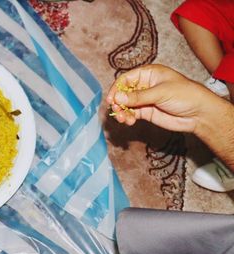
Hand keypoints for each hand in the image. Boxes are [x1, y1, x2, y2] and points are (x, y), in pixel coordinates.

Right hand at [105, 64, 221, 133]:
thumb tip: (117, 98)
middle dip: (118, 102)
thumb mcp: (160, 92)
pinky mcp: (146, 112)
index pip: (126, 78)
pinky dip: (127, 118)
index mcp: (148, 74)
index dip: (116, 88)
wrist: (199, 113)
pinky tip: (129, 121)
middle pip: (123, 92)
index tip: (111, 99)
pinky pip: (131, 114)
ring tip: (123, 119)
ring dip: (121, 112)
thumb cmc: (185, 95)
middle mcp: (144, 86)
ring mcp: (144, 100)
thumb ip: (138, 96)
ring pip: (125, 105)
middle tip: (116, 111)